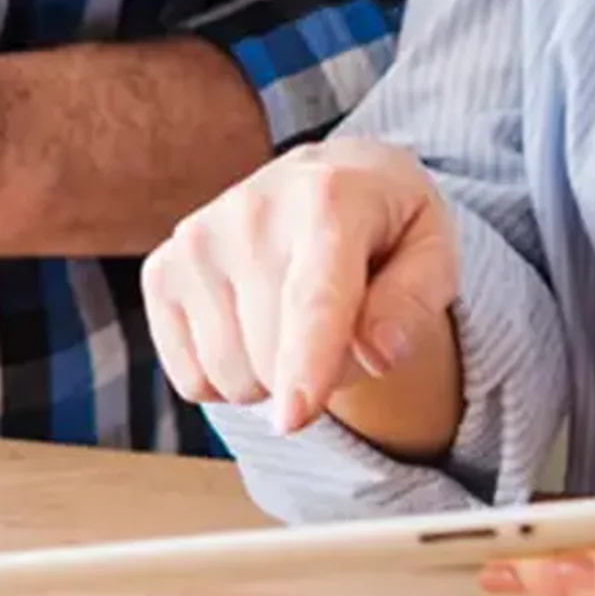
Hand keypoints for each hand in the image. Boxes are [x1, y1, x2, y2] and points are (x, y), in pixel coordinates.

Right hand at [139, 141, 459, 450]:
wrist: (327, 177)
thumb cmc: (386, 224)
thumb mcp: (432, 251)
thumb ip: (414, 303)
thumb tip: (378, 353)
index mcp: (327, 198)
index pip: (313, 299)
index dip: (306, 365)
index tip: (294, 418)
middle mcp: (249, 212)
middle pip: (272, 357)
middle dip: (316, 375)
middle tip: (341, 330)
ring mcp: (196, 241)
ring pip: (231, 375)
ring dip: (272, 378)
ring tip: (295, 323)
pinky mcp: (162, 271)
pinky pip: (192, 379)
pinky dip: (228, 378)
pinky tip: (251, 327)